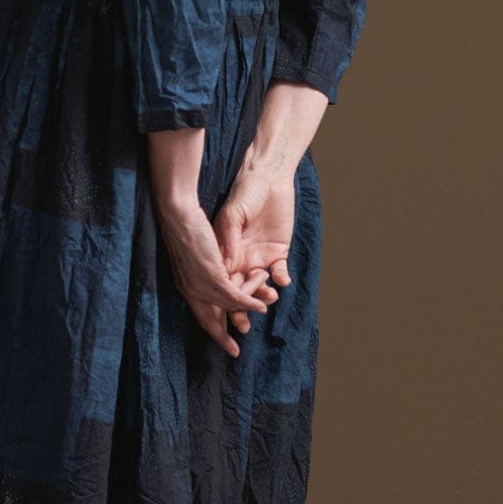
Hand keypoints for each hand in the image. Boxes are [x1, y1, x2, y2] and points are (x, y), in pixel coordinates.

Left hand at [157, 197, 277, 358]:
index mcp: (186, 286)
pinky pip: (235, 296)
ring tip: (267, 303)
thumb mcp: (197, 254)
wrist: (178, 212)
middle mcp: (191, 290)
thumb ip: (207, 269)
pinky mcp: (212, 275)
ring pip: (229, 305)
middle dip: (223, 337)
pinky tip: (261, 303)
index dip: (214, 331)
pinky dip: (250, 301)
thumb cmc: (186, 227)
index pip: (201, 316)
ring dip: (249, 307)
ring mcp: (201, 284)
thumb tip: (219, 274)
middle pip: (209, 321)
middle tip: (236, 352)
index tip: (226, 345)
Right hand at [211, 164, 295, 341]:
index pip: (221, 281)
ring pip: (259, 285)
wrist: (267, 176)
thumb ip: (229, 240)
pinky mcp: (278, 250)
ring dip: (262, 294)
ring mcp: (258, 255)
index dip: (222, 299)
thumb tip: (225, 269)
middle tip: (244, 327)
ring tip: (269, 298)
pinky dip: (281, 278)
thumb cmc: (244, 193)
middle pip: (238, 290)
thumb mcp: (232, 215)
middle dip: (240, 309)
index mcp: (223, 251)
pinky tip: (282, 280)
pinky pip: (280, 271)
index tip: (225, 316)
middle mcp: (239, 257)